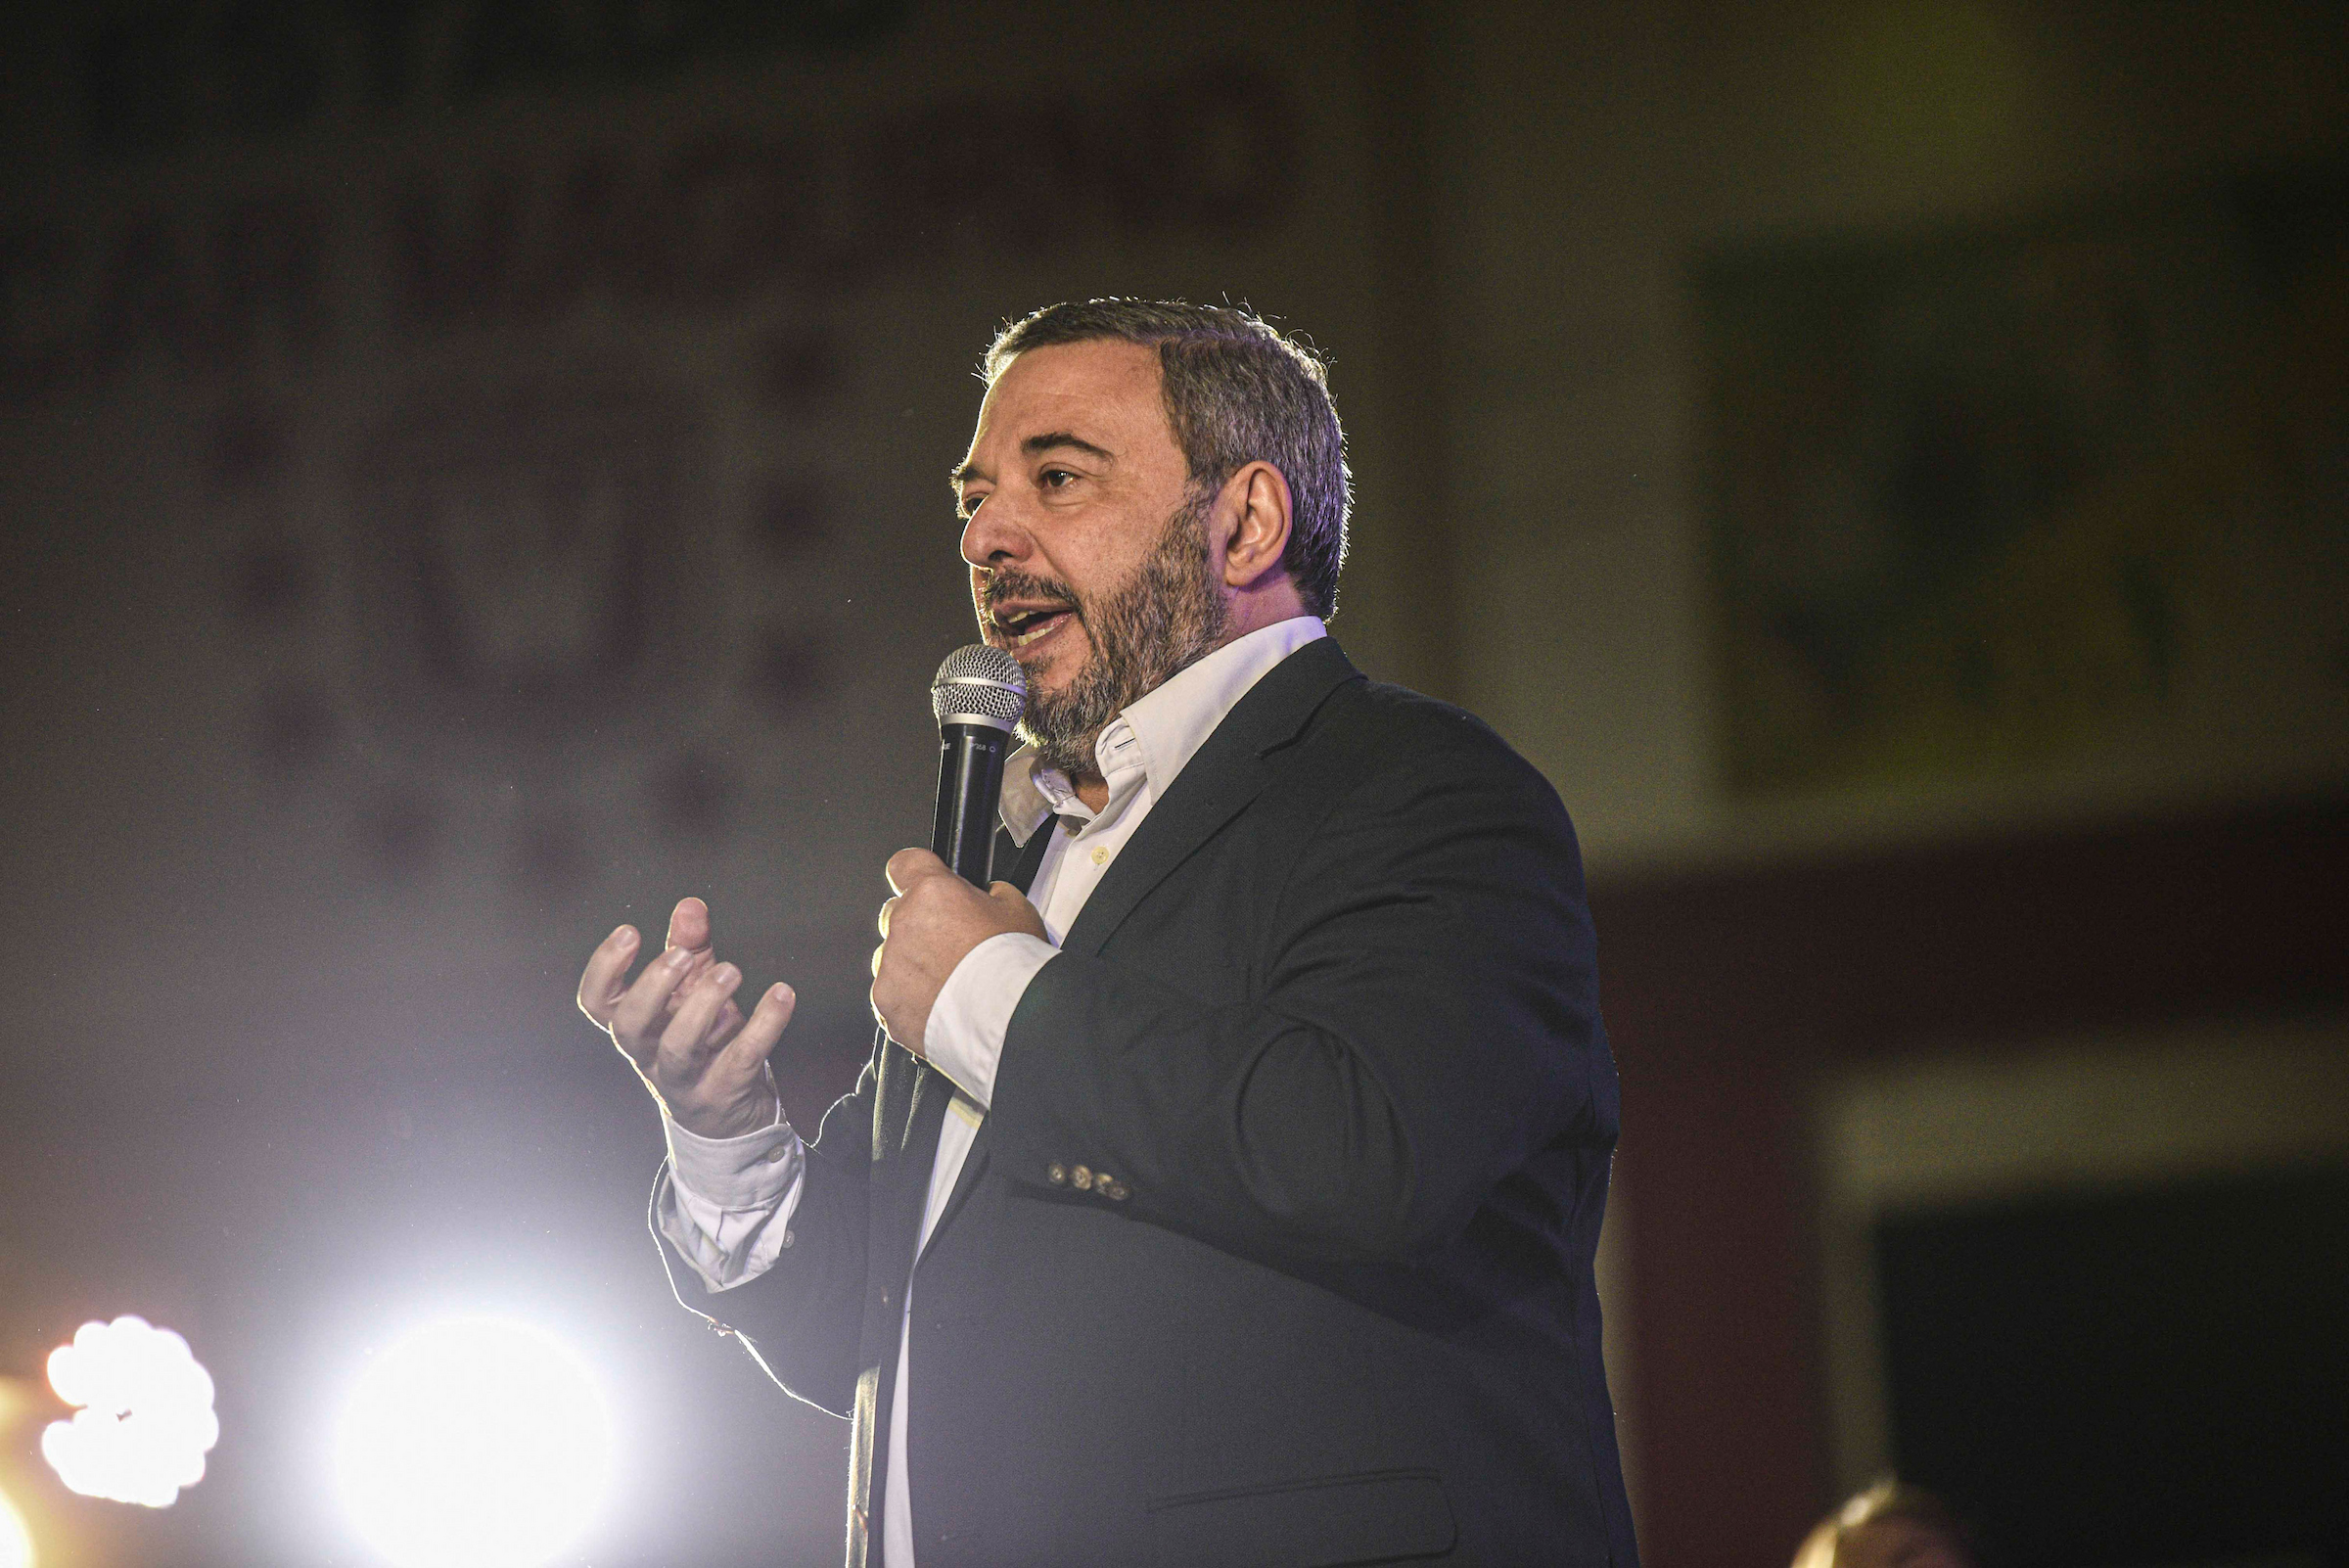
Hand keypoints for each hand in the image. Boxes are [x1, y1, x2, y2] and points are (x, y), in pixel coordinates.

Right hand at [578, 897, 796, 1139]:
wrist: (729, 1115)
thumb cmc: (704, 1039)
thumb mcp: (694, 990)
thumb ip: (690, 946)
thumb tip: (691, 906)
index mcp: (636, 1026)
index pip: (596, 1002)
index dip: (604, 969)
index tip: (630, 932)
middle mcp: (651, 1055)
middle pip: (629, 1026)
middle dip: (653, 986)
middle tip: (683, 956)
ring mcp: (685, 1080)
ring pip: (678, 1047)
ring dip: (703, 1004)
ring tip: (731, 970)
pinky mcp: (724, 1093)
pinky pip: (742, 1059)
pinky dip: (764, 1025)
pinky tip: (781, 995)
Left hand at [871, 848, 1046, 1055]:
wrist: (1006, 1020)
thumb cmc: (1014, 967)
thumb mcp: (1018, 910)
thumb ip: (990, 895)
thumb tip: (984, 895)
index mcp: (933, 892)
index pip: (904, 864)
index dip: (914, 873)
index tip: (922, 883)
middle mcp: (903, 923)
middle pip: (897, 913)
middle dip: (919, 926)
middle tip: (951, 947)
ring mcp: (890, 964)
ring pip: (892, 956)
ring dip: (913, 965)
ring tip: (949, 985)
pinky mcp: (886, 1001)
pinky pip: (892, 993)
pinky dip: (910, 999)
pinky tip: (940, 1006)